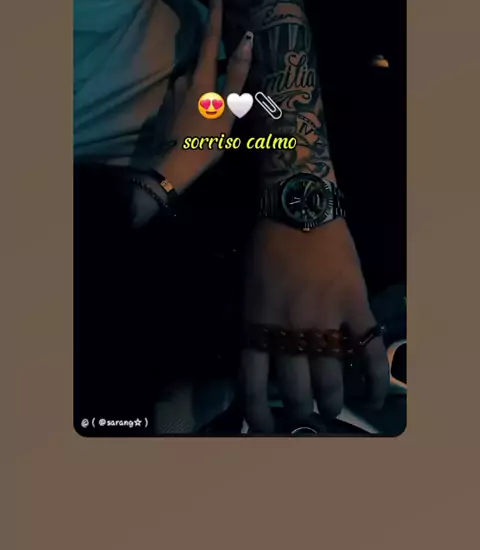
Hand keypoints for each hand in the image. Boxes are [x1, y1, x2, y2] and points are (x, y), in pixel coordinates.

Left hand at [157, 0, 252, 192]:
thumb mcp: (228, 110)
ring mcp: (175, 91)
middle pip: (206, 62)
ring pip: (199, 80)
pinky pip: (191, 95)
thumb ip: (237, 74)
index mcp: (201, 76)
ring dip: (211, 88)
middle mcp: (185, 77)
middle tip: (230, 91)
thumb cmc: (206, 139)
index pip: (210, 35)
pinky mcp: (169, 105)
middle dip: (220, 68)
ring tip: (220, 114)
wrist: (172, 167)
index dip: (214, 8)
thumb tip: (247, 41)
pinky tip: (206, 120)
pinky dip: (201, 100)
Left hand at [241, 218, 389, 432]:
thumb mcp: (240, 284)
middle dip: (298, 411)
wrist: (298, 207)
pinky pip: (369, 351)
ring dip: (331, 401)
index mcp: (257, 322)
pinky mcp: (355, 306)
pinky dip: (374, 378)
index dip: (257, 413)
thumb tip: (239, 356)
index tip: (263, 427)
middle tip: (302, 416)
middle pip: (295, 388)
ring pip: (330, 378)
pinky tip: (372, 395)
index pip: (253, 383)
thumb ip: (240, 321)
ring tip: (331, 408)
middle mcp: (289, 328)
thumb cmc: (265, 244)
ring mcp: (325, 318)